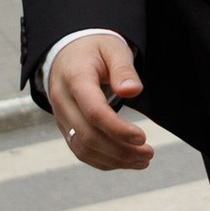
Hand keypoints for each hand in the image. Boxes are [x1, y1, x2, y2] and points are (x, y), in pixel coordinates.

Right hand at [47, 32, 152, 171]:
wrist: (67, 54)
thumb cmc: (94, 50)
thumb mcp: (112, 48)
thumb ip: (123, 69)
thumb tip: (133, 91)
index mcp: (75, 78)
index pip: (94, 111)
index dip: (118, 129)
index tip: (142, 138)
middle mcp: (62, 101)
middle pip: (88, 135)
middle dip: (120, 150)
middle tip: (149, 153)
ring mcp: (61, 117)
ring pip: (83, 148)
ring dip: (114, 159)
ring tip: (143, 160)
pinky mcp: (65, 127)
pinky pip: (80, 151)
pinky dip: (103, 161)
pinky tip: (126, 161)